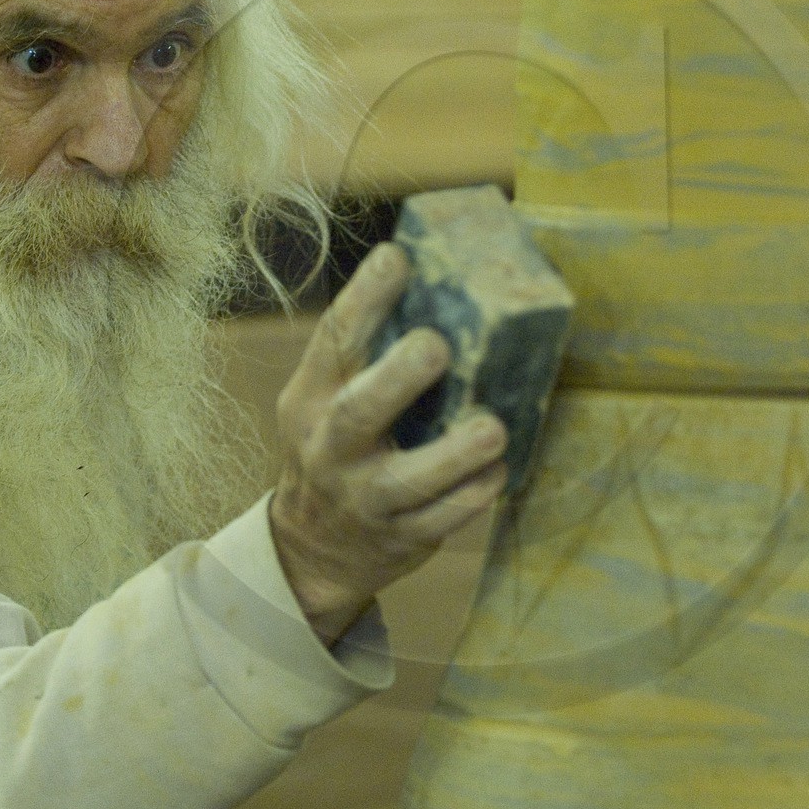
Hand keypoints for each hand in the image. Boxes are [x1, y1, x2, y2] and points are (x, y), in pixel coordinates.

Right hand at [269, 243, 507, 644]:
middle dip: (397, 379)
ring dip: (453, 453)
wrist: (312, 550)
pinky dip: (473, 494)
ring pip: (406, 480)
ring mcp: (363, 498)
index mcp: (310, 400)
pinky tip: (498, 470)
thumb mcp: (326, 401)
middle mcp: (329, 448)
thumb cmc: (336, 448)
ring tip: (493, 429)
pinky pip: (441, 519)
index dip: (362, 299)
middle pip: (357, 414)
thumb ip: (367, 357)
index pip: (332, 342)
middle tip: (436, 347)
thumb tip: (440, 285)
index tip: (396, 258)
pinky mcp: (399, 536)